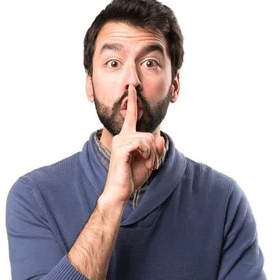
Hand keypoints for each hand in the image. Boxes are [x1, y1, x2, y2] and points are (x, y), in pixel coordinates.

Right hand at [102, 84, 164, 203]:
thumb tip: (160, 139)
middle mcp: (121, 136)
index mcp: (126, 137)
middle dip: (155, 151)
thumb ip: (155, 150)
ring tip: (148, 165)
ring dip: (152, 154)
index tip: (132, 87)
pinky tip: (146, 164)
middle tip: (152, 164)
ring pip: (148, 139)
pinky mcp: (121, 149)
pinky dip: (148, 154)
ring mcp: (120, 141)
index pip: (130, 116)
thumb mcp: (149, 162)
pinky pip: (142, 143)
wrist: (120, 192)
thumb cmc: (131, 178)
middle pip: (149, 134)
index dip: (132, 102)